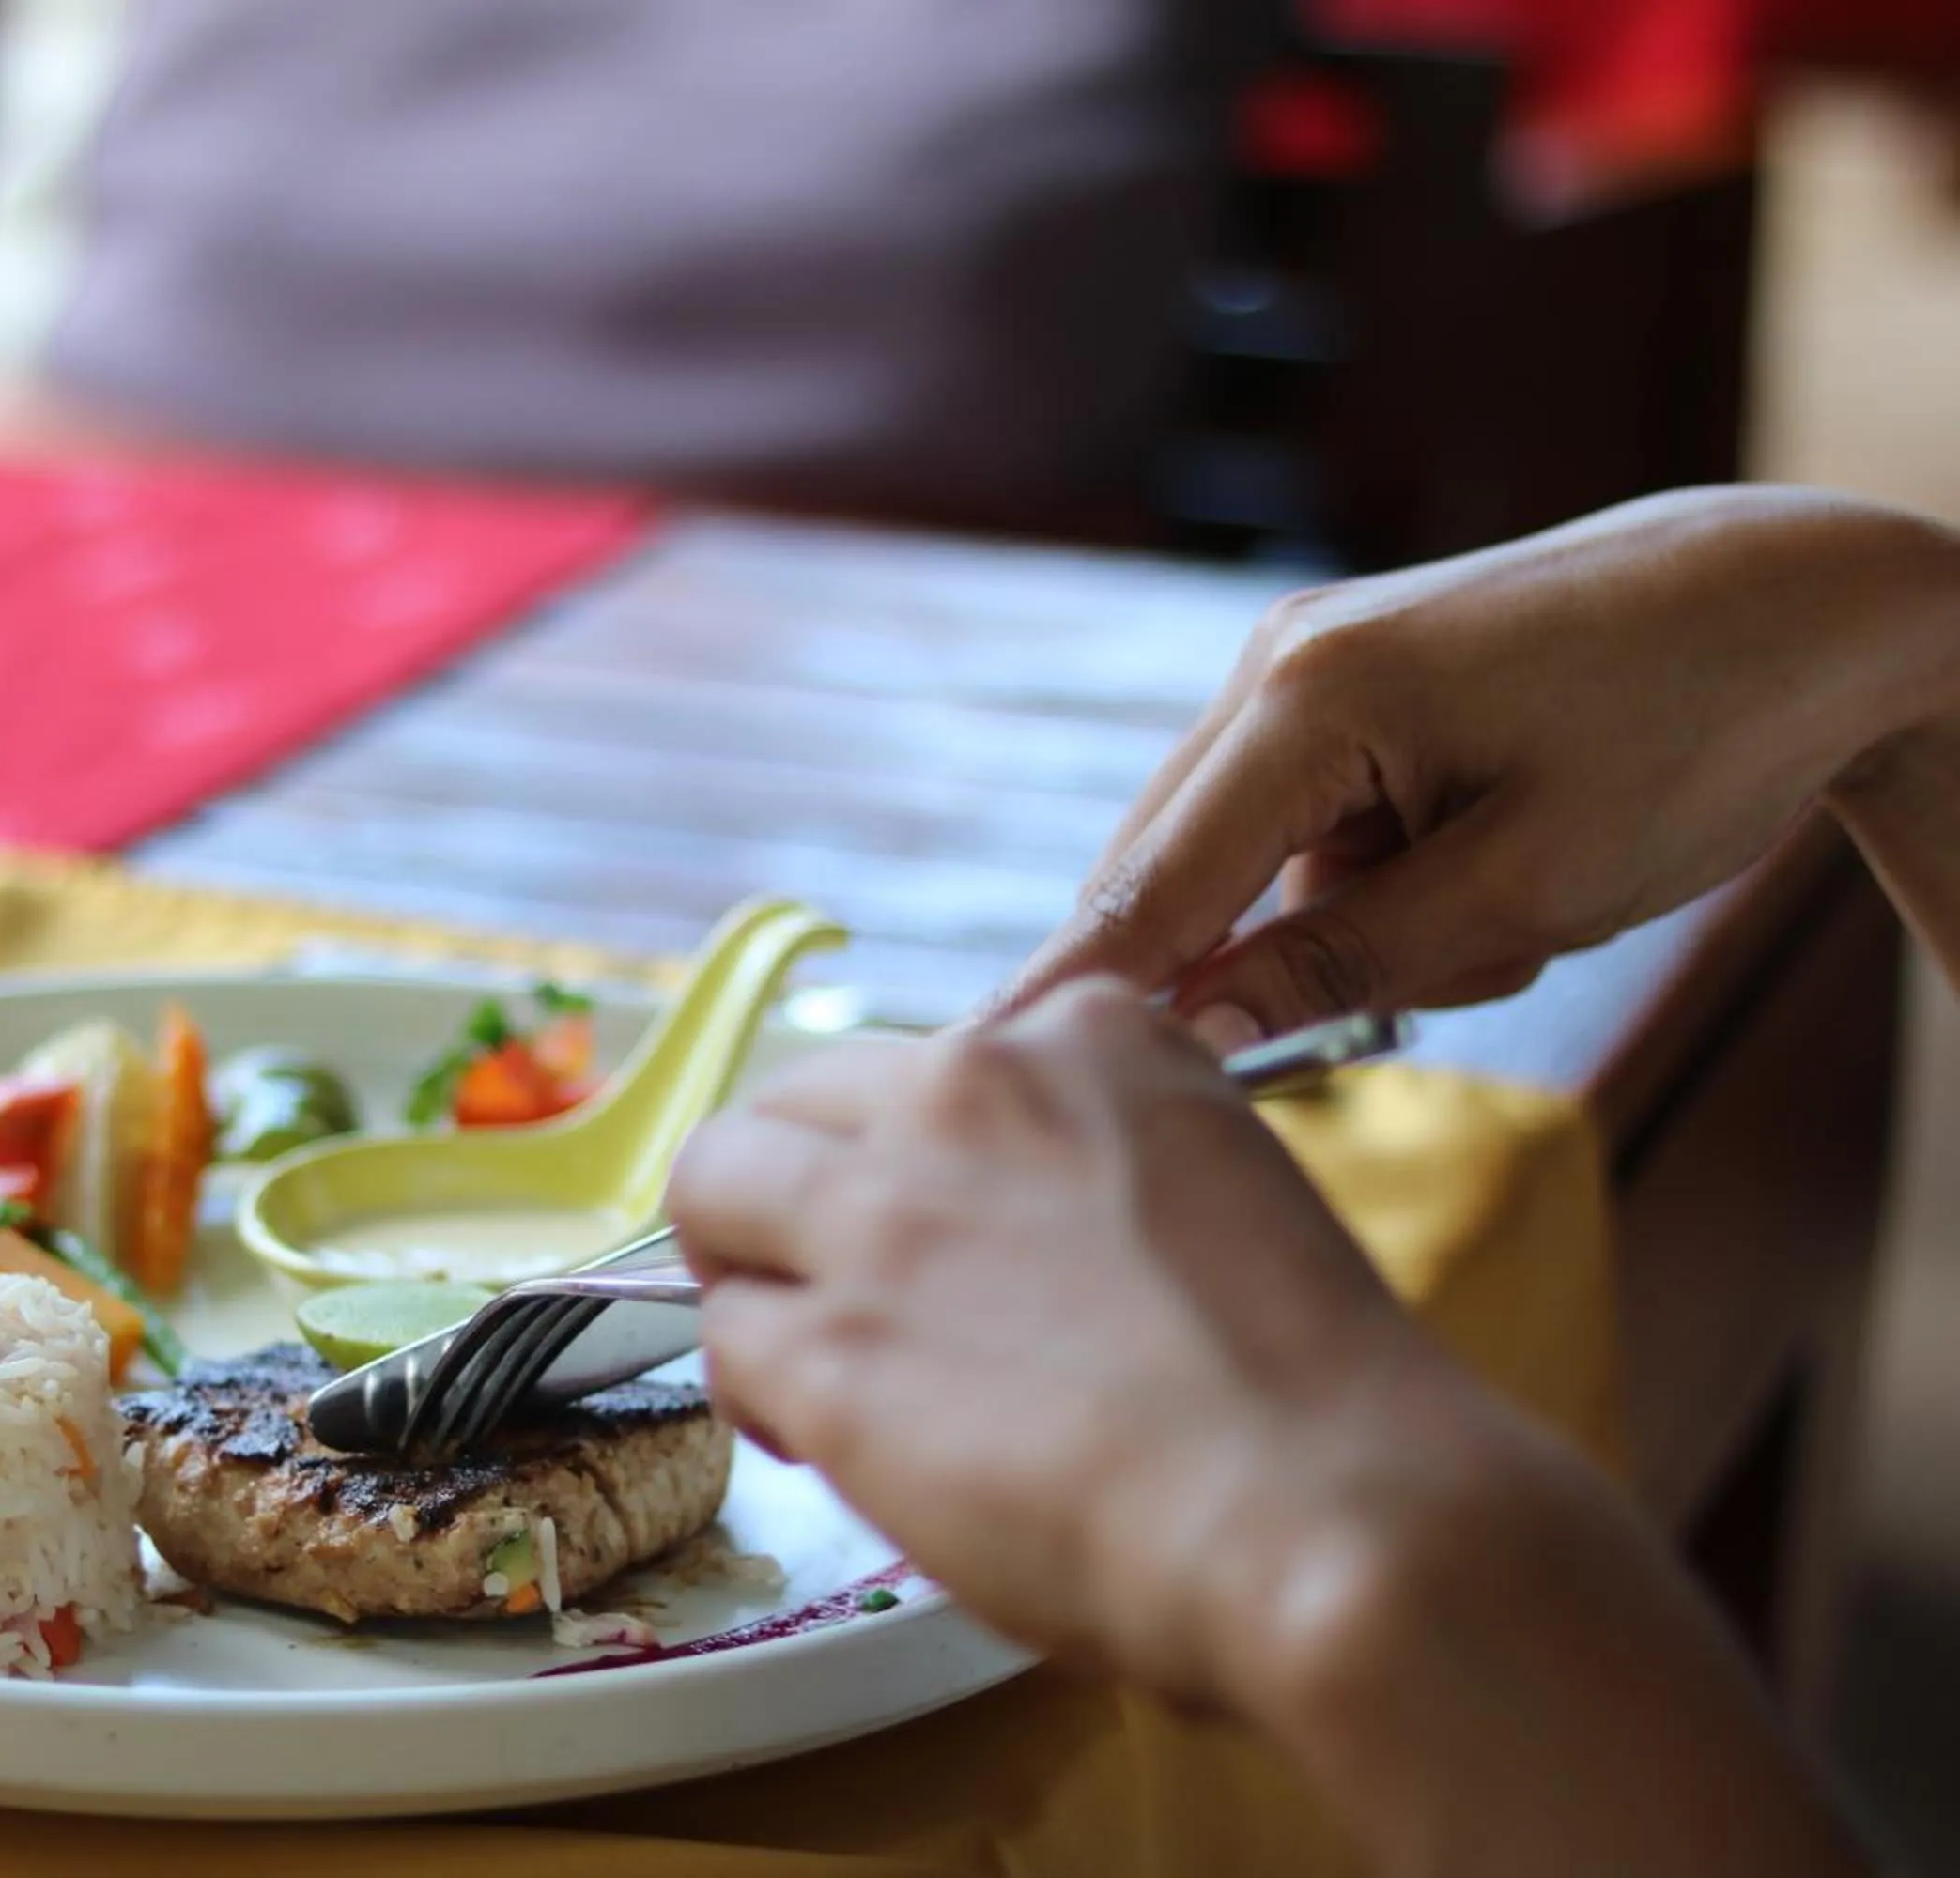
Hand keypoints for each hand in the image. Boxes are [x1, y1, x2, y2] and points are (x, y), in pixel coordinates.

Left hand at [669, 981, 1865, 1873]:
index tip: (938, 1231)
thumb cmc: (1316, 1398)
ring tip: (798, 1364)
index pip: (931, 1066)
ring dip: (741, 1271)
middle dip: (785, 1192)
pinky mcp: (829, 1343)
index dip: (913, 1159)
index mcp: (1088, 1040)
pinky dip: (757, 1397)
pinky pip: (730, 1342)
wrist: (1334, 1511)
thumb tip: (1021, 1251)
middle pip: (789, 1102)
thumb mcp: (1223, 1194)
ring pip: (713, 1187)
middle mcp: (968, 1093)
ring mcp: (885, 1213)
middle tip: (816, 1285)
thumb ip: (1096, 1181)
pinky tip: (826, 1445)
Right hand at [991, 486, 1959, 1040]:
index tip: (981, 1087)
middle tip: (1391, 1005)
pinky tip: (1501, 871)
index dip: (1072, 999)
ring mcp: (1307, 661)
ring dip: (1349, 930)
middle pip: (1173, 873)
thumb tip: (1191, 1030)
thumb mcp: (1526, 889)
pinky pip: (1308, 830)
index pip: (1148, 888)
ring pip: (1249, 864)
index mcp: (1307, 695)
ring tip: (1516, 915)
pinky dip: (1379, 887)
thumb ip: (1339, 965)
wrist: (1808, 603)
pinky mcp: (1349, 680)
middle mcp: (1277, 662)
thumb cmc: (1693, 737)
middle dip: (1252, 971)